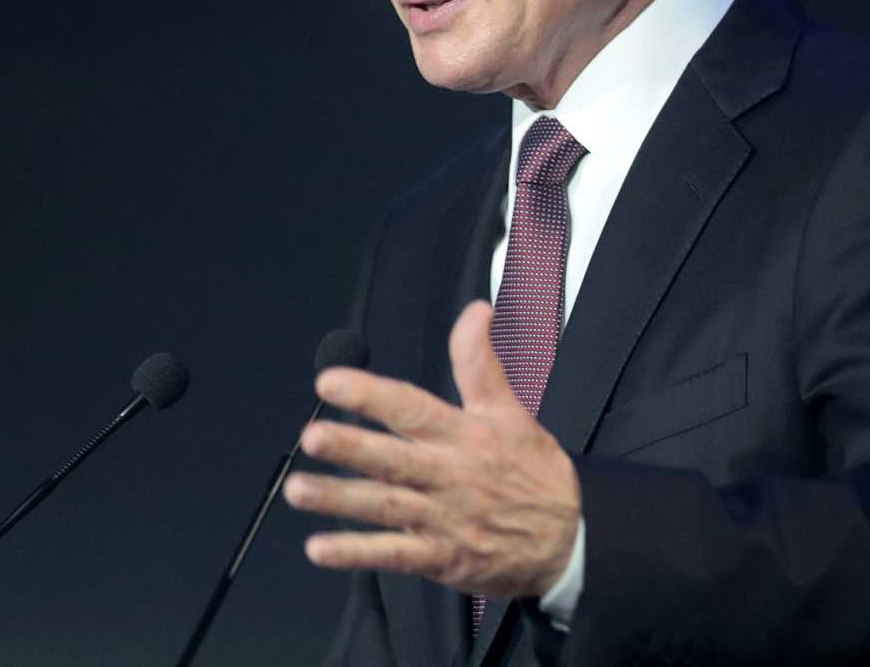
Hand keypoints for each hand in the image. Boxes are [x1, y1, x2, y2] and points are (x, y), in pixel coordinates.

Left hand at [282, 300, 580, 598]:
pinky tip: (320, 548)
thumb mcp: (510, 410)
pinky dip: (357, 553)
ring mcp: (444, 519)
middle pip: (394, 459)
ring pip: (385, 506)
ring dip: (339, 500)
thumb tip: (475, 311)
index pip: (412, 408)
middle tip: (311, 438)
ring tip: (298, 490)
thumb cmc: (534, 471)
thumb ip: (480, 361)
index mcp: (463, 436)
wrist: (571, 538)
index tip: (331, 381)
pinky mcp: (441, 557)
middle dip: (351, 448)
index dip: (371, 393)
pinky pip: (393, 555)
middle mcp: (449, 475)